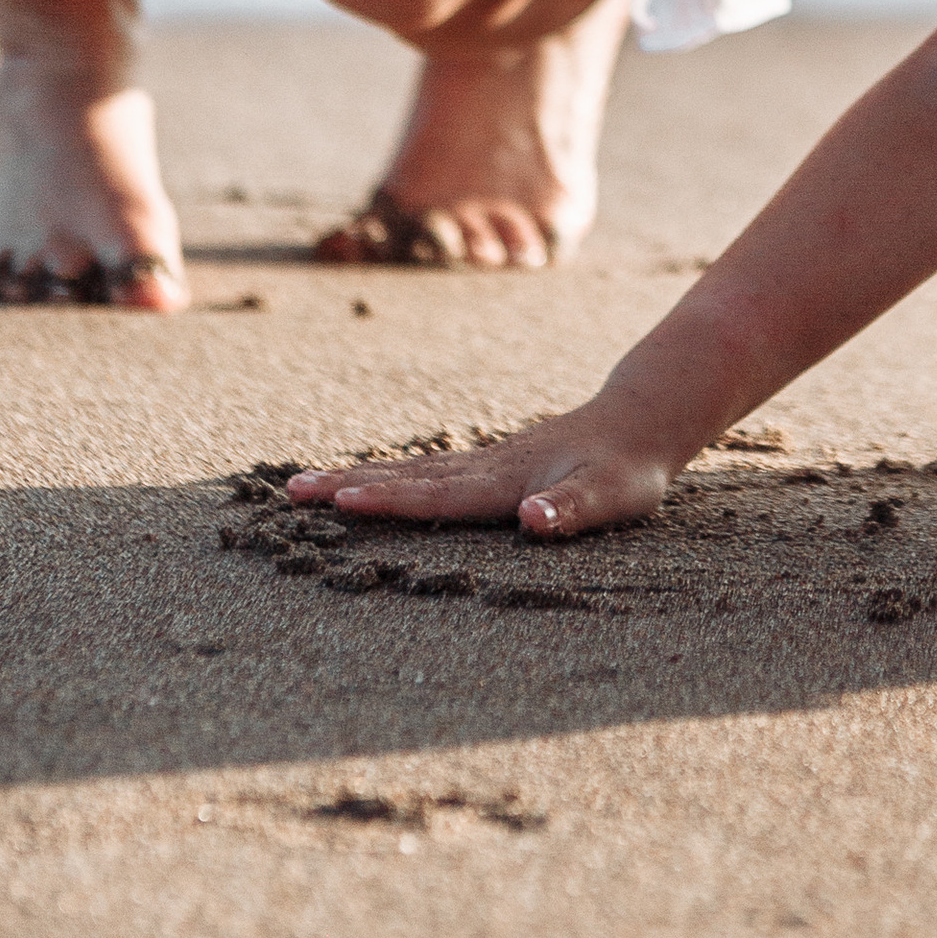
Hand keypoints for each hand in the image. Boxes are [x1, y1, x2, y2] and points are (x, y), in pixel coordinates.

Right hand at [287, 399, 680, 537]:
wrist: (644, 417)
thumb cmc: (630, 467)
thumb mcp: (611, 495)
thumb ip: (570, 509)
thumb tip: (532, 520)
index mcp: (506, 480)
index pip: (437, 494)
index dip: (389, 500)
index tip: (339, 501)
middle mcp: (486, 467)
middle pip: (407, 477)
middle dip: (349, 484)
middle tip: (293, 490)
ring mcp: (486, 461)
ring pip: (412, 470)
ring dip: (360, 476)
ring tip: (308, 482)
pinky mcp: (492, 464)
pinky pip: (428, 471)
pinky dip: (390, 475)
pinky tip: (371, 480)